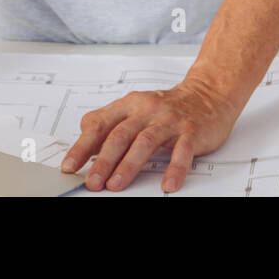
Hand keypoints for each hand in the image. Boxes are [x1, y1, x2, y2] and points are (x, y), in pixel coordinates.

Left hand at [60, 75, 239, 192]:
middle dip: (103, 161)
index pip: (100, 124)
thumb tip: (84, 143)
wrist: (208, 93)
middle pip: (120, 134)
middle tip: (92, 181)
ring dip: (128, 165)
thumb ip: (111, 123)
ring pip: (145, 142)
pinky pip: (182, 152)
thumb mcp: (135, 108)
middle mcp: (148, 110)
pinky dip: (174, 169)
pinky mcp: (191, 131)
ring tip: (116, 185)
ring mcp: (170, 120)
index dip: (82, 146)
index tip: (70, 166)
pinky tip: (167, 185)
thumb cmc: (168, 106)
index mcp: (130, 105)